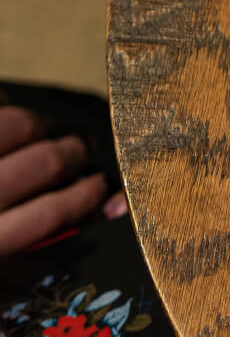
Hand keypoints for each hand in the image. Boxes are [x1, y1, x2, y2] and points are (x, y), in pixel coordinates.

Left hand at [0, 106, 104, 257]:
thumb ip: (23, 242)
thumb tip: (83, 219)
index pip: (51, 214)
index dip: (86, 196)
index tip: (101, 188)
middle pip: (48, 161)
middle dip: (74, 153)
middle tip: (78, 152)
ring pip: (22, 123)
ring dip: (40, 125)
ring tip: (41, 131)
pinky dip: (8, 105)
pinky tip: (9, 119)